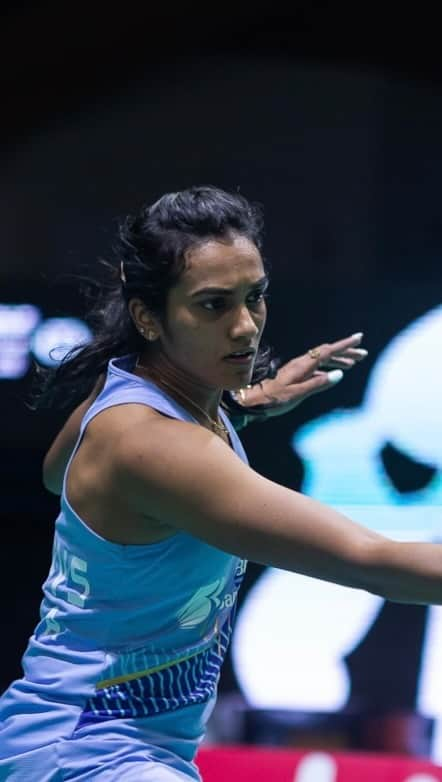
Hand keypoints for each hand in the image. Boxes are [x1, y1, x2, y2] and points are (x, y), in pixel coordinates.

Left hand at [237, 332, 367, 418]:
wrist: (255, 401)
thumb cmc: (275, 399)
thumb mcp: (298, 393)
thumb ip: (318, 384)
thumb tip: (339, 374)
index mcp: (303, 365)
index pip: (328, 351)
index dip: (344, 345)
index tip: (358, 338)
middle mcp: (302, 363)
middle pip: (327, 352)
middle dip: (345, 351)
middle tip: (362, 353)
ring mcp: (299, 368)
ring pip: (322, 359)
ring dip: (338, 359)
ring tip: (353, 362)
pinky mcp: (296, 374)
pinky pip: (317, 367)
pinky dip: (329, 367)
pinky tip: (334, 373)